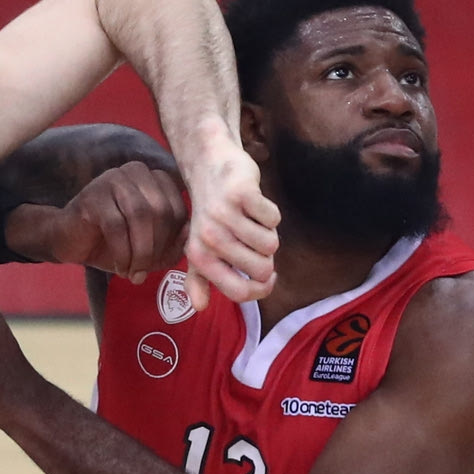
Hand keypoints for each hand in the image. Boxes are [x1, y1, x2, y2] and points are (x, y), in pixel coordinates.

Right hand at [19, 161, 188, 282]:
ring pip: (140, 215)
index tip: (162, 263)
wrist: (68, 240)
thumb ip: (174, 242)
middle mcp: (136, 172)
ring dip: (141, 251)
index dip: (174, 241)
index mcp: (155, 179)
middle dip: (157, 247)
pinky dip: (123, 253)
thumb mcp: (151, 245)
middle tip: (146, 271)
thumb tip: (190, 237)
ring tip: (135, 272)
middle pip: (161, 210)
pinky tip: (121, 268)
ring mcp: (113, 179)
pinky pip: (116, 225)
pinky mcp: (93, 195)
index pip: (179, 208)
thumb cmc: (114, 243)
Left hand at [181, 122, 280, 309]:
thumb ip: (200, 279)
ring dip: (268, 232)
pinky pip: (274, 218)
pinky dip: (271, 212)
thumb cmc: (210, 213)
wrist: (209, 166)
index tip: (268, 280)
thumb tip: (200, 308)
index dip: (261, 290)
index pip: (240, 291)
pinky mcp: (241, 193)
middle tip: (252, 237)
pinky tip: (254, 203)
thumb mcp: (200, 248)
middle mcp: (210, 238)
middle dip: (266, 256)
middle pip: (262, 269)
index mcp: (200, 257)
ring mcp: (225, 215)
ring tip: (251, 219)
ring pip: (271, 243)